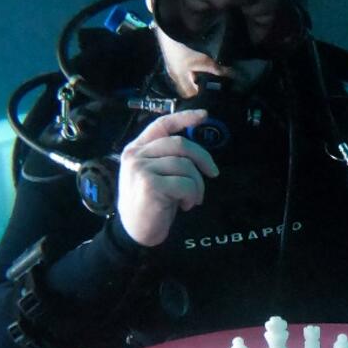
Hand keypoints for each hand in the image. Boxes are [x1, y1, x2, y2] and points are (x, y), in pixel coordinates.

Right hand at [117, 110, 219, 246]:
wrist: (135, 233)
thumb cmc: (149, 204)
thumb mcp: (154, 175)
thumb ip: (167, 158)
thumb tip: (197, 151)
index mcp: (136, 149)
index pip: (161, 125)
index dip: (184, 117)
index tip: (204, 115)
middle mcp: (136, 155)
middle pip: (181, 144)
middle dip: (203, 158)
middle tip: (213, 173)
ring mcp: (141, 169)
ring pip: (186, 165)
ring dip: (197, 185)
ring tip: (193, 199)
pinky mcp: (149, 184)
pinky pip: (185, 183)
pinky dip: (192, 195)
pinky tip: (186, 205)